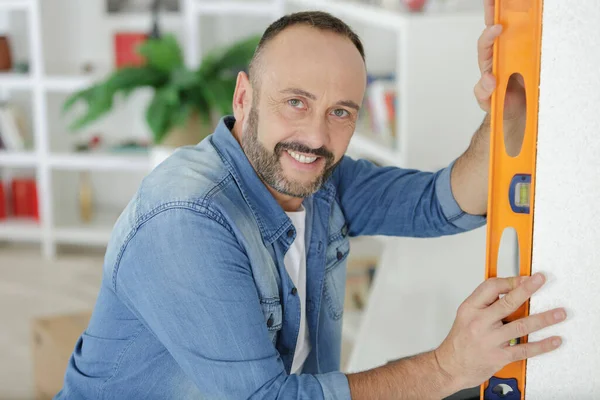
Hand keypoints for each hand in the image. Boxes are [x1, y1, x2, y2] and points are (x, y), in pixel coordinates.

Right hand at [434, 273, 565, 389]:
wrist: (450, 366)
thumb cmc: (460, 341)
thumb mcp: (466, 315)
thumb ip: (485, 303)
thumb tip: (510, 291)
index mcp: (470, 308)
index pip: (490, 287)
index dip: (510, 281)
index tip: (524, 279)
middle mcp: (479, 322)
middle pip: (507, 302)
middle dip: (526, 290)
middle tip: (540, 281)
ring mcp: (490, 340)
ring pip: (521, 326)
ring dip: (543, 319)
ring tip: (558, 313)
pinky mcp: (499, 356)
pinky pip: (524, 349)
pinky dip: (542, 345)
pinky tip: (553, 340)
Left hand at [474, 0, 525, 120]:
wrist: (518, 110)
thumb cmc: (501, 102)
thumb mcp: (488, 101)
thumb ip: (483, 92)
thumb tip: (488, 79)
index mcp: (489, 62)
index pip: (485, 45)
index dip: (489, 36)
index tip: (497, 28)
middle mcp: (500, 54)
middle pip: (494, 29)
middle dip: (493, 12)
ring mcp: (515, 52)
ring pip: (513, 29)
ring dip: (513, 12)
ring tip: (517, 0)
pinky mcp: (529, 54)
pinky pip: (530, 37)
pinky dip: (532, 23)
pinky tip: (536, 12)